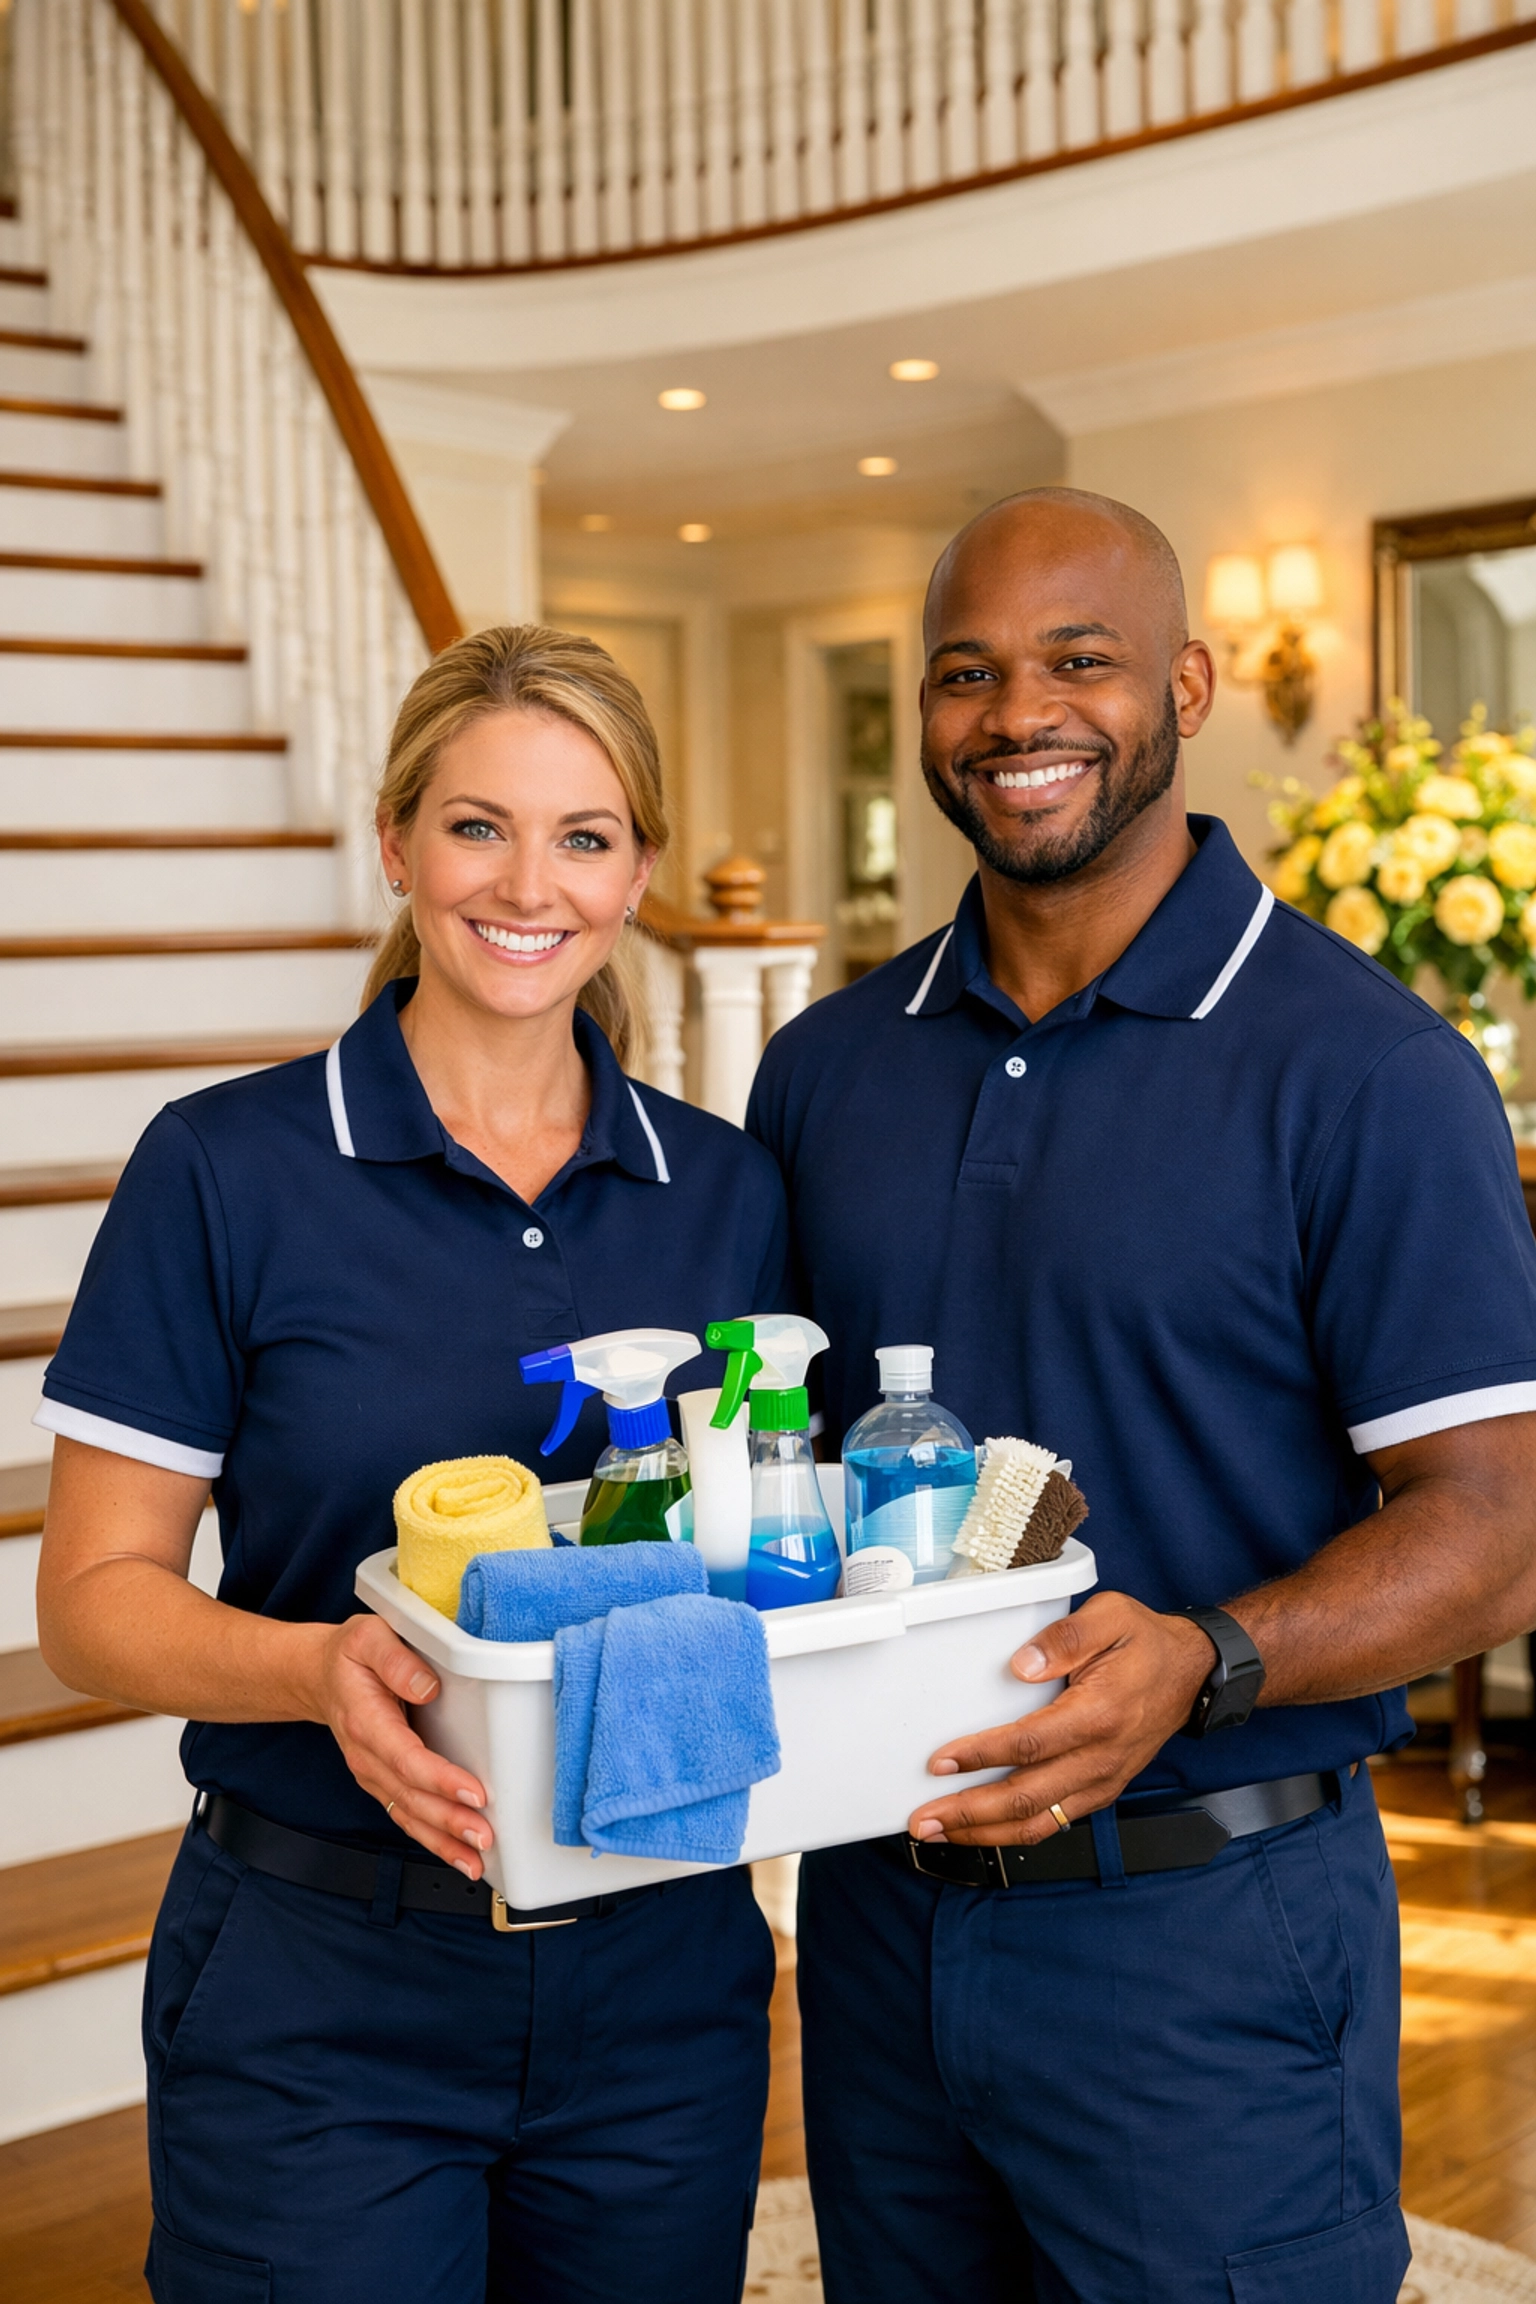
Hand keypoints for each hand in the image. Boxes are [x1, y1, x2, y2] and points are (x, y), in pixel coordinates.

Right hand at [306, 1615, 492, 1877]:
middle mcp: (367, 1756)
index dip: (439, 1779)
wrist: (319, 1676)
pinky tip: (459, 1855)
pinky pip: (407, 1815)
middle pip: (410, 1796)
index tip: (473, 1792)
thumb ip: (396, 1659)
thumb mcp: (368, 1637)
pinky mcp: (383, 1782)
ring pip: (408, 1814)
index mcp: (365, 1721)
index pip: (406, 1757)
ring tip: (477, 1860)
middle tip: (484, 1836)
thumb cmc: (350, 1656)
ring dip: (442, 1840)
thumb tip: (427, 1686)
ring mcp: (373, 1774)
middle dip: (448, 1820)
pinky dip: (433, 1839)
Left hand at [908, 1593, 1214, 1846]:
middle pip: (1027, 1798)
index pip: (1030, 1744)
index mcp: (1100, 1713)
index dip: (982, 1756)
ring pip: (1039, 1822)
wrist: (1193, 1674)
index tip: (941, 1761)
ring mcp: (1102, 1780)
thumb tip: (1021, 1665)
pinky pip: (1055, 1822)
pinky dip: (1014, 1833)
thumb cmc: (1147, 1643)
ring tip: (941, 1832)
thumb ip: (1066, 1636)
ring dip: (985, 1833)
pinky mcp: (1101, 1790)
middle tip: (924, 1819)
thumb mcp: (1112, 1616)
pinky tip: (983, 1830)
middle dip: (970, 1813)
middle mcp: (1102, 1757)